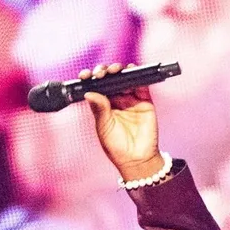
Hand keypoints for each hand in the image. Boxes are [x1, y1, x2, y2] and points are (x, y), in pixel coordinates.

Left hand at [79, 62, 162, 179]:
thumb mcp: (104, 127)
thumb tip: (89, 93)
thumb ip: (99, 109)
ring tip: (114, 71)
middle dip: (104, 71)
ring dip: (119, 70)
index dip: (91, 78)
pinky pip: (142, 84)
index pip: (96, 87)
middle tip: (101, 73)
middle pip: (110, 78)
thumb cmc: (117, 147)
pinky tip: (130, 72)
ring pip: (125, 77)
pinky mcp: (145, 100)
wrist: (136, 159)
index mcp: (103, 105)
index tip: (85, 75)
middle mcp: (117, 100)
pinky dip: (137, 75)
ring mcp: (131, 98)